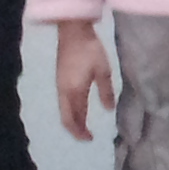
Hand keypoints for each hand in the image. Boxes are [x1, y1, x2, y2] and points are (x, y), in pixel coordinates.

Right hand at [56, 19, 115, 139]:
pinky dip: (72, 109)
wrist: (72, 30)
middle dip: (75, 129)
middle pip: (66, 117)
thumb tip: (108, 110)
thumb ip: (106, 91)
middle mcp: (63, 91)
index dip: (80, 132)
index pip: (73, 119)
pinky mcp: (61, 77)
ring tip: (85, 124)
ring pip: (64, 109)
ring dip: (74, 119)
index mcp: (73, 91)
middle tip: (87, 136)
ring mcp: (60, 84)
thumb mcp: (103, 70)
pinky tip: (80, 107)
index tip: (90, 139)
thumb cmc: (89, 49)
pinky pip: (64, 101)